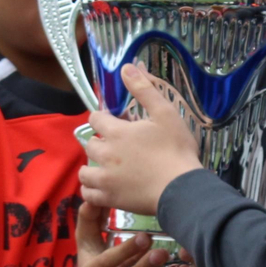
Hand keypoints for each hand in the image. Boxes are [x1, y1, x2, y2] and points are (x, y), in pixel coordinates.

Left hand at [78, 65, 201, 213]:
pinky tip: (102, 188)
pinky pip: (88, 195)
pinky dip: (91, 190)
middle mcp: (105, 155)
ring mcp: (105, 179)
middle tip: (115, 146)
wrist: (181, 188)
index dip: (103, 117)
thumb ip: (144, 89)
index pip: (96, 118)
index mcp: (116, 132)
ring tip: (105, 167)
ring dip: (91, 167)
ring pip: (84, 171)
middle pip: (89, 144)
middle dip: (98, 141)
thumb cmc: (176, 149)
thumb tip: (126, 67)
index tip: (114, 121)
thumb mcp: (165, 113)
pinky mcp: (109, 199)